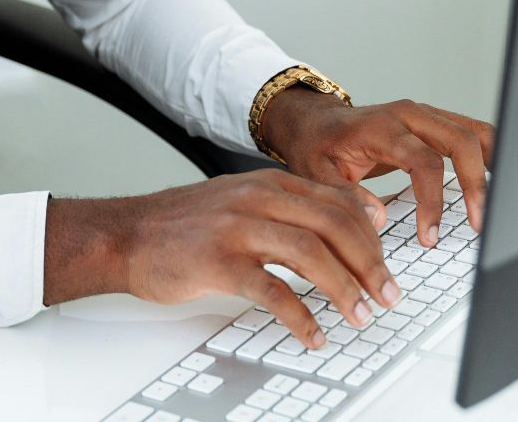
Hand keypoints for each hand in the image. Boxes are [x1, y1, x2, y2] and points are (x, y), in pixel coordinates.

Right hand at [51, 171, 403, 349]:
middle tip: (387, 296)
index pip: (338, 203)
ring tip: (360, 316)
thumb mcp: (244, 200)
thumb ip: (294, 206)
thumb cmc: (186, 224)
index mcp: (270, 183)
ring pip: (310, 254)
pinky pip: (272, 292)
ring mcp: (238, 229)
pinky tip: (314, 335)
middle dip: (369, 264)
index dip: (372, 236)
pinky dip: (301, 317)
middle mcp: (258, 199)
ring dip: (344, 289)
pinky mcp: (218, 263)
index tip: (389, 265)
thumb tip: (355, 217)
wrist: (128, 234)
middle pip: (333, 225)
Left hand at [260, 87, 494, 248]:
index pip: (424, 162)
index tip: (429, 235)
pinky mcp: (433, 123)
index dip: (433, 201)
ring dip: (492, 166)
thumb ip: (345, 196)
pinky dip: (488, 155)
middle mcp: (409, 115)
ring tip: (500, 204)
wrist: (315, 123)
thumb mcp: (317, 174)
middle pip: (461, 140)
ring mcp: (425, 116)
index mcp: (382, 127)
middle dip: (476, 184)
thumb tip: (378, 217)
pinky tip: (496, 180)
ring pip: (474, 131)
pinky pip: (471, 134)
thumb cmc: (317, 147)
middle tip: (479, 224)